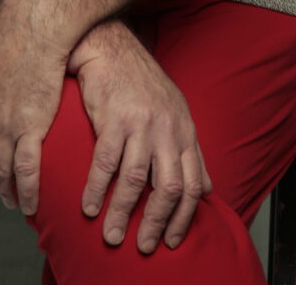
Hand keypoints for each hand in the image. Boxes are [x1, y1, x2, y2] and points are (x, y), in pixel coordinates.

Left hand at [0, 1, 68, 215]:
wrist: (32, 27)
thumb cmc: (13, 35)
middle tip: (2, 191)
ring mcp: (4, 127)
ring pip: (2, 171)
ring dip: (8, 192)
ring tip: (16, 202)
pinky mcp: (30, 128)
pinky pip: (26, 170)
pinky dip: (27, 191)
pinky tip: (30, 201)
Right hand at [69, 23, 211, 253]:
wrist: (113, 49)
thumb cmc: (142, 84)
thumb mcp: (176, 114)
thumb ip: (190, 152)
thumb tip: (206, 188)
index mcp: (184, 132)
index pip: (192, 185)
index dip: (183, 217)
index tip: (171, 241)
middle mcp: (167, 130)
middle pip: (168, 187)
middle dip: (156, 223)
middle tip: (143, 246)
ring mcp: (141, 124)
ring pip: (136, 180)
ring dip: (123, 213)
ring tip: (113, 236)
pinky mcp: (114, 118)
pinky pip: (105, 162)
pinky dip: (97, 189)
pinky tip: (89, 207)